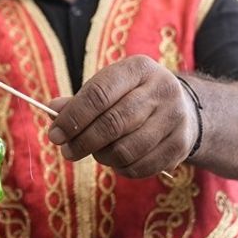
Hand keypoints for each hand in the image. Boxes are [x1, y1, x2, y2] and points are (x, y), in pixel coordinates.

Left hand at [46, 56, 194, 177]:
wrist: (184, 108)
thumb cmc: (134, 97)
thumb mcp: (111, 88)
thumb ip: (82, 100)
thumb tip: (53, 110)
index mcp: (138, 69)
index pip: (99, 94)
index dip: (73, 117)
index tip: (55, 134)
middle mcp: (161, 89)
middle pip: (112, 123)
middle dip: (83, 141)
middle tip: (68, 151)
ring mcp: (175, 118)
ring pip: (126, 149)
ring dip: (103, 156)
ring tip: (97, 153)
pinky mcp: (180, 145)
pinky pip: (141, 167)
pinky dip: (122, 169)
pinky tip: (117, 161)